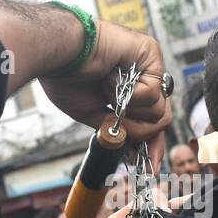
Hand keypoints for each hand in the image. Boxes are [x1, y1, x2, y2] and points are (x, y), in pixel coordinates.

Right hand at [40, 20, 170, 168]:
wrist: (56, 54)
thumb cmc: (66, 78)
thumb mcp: (93, 114)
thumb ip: (115, 129)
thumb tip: (131, 147)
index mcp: (130, 89)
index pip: (151, 121)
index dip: (152, 144)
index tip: (151, 165)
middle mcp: (143, 75)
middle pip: (161, 118)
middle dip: (142, 133)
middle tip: (118, 126)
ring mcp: (149, 64)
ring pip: (158, 110)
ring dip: (129, 110)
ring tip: (107, 92)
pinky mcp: (150, 53)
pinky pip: (152, 93)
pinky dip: (129, 95)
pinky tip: (110, 80)